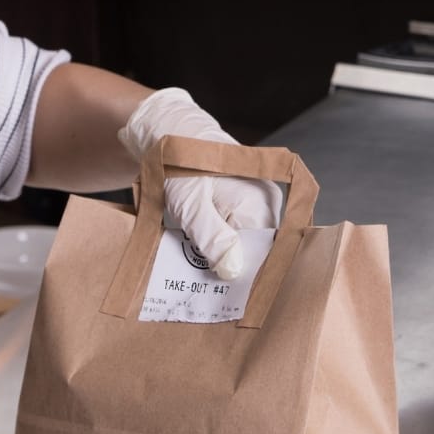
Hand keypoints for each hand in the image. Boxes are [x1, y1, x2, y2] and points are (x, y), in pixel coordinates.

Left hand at [119, 88, 283, 280]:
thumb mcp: (190, 205)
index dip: (245, 278)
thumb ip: (212, 238)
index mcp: (260, 205)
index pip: (264, 255)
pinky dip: (217, 243)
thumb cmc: (179, 166)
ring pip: (243, 243)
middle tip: (207, 290)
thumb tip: (233, 272)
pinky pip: (234, 231)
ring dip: (222, 257)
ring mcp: (254, 203)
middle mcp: (264, 204)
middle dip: (231, 269)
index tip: (226, 298)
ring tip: (200, 273)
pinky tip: (199, 253)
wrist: (168, 134)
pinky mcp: (239, 203)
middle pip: (255, 250)